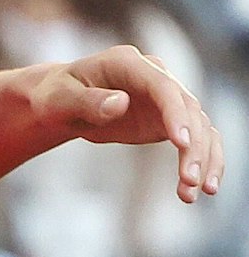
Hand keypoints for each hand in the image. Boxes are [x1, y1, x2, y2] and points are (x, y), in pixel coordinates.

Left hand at [24, 46, 224, 202]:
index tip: (181, 143)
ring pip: (199, 126)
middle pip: (188, 108)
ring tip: (193, 193)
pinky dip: (202, 161)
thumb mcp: (59, 99)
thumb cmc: (55, 96)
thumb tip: (119, 104)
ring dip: (203, 159)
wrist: (60, 103)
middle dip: (194, 145)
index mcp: (128, 63)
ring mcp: (166, 99)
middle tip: (189, 180)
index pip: (162, 86)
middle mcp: (155, 77)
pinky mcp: (168, 120)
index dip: (175, 113)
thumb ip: (86, 101)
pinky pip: (195, 139)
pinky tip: (198, 189)